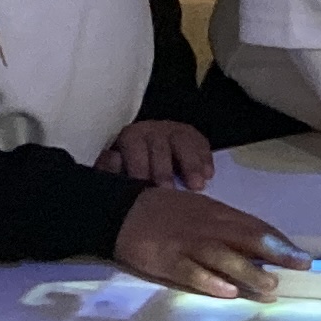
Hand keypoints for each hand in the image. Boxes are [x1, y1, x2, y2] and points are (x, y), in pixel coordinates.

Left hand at [95, 119, 214, 189]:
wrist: (153, 158)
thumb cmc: (134, 171)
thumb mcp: (118, 170)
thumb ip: (111, 169)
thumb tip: (113, 161)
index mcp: (131, 137)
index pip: (133, 145)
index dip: (138, 165)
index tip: (142, 183)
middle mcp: (153, 130)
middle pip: (159, 145)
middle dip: (164, 169)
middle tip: (168, 190)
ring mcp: (175, 131)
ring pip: (183, 142)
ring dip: (190, 165)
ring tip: (196, 186)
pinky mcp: (195, 137)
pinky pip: (201, 144)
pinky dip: (205, 160)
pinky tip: (208, 175)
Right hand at [118, 183, 312, 297]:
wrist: (121, 210)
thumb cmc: (166, 212)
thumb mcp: (199, 210)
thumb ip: (226, 226)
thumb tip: (258, 244)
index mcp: (217, 213)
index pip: (254, 226)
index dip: (279, 240)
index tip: (301, 255)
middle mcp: (207, 226)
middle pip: (246, 238)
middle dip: (276, 252)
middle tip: (299, 266)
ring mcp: (187, 243)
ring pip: (223, 256)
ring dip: (248, 271)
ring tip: (270, 285)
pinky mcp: (167, 259)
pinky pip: (191, 272)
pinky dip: (210, 281)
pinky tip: (228, 292)